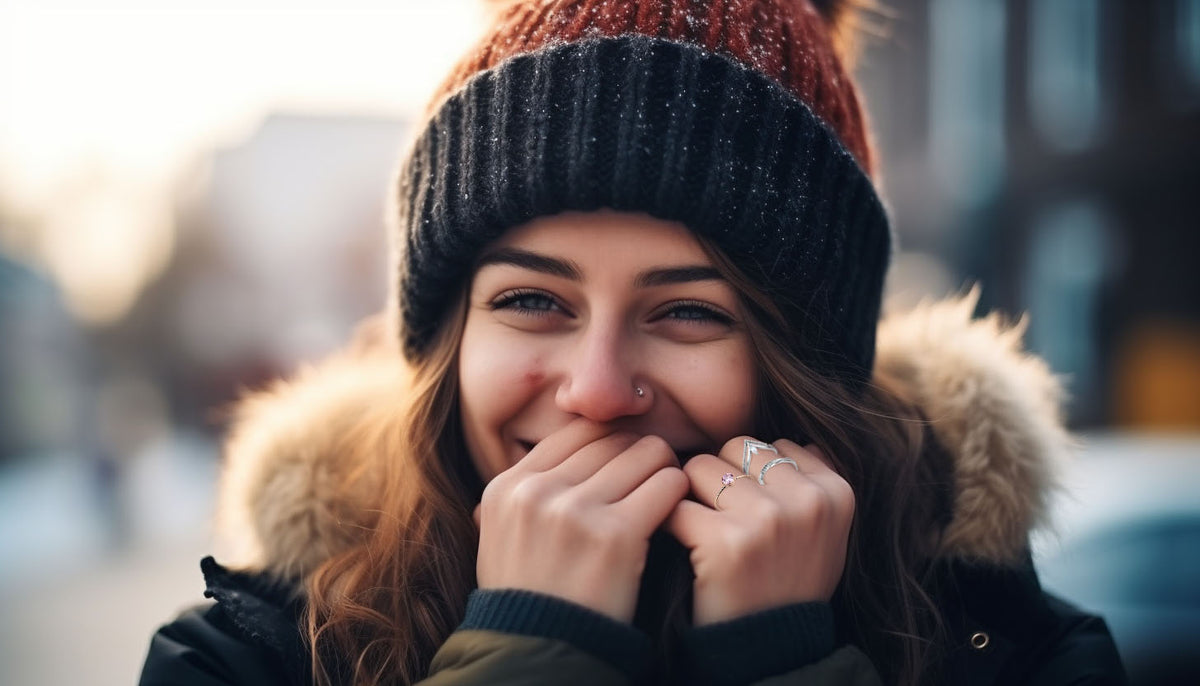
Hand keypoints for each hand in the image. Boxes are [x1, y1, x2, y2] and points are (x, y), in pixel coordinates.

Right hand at [475, 419, 689, 622]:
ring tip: (669, 492)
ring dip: (664, 469)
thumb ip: (529, 491)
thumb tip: (570, 448)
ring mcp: (575, 511)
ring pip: (646, 453)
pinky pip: (668, 485)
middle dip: (641, 453)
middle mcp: (537, 491)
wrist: (541, 654)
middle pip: (613, 438)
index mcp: (507, 486)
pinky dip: (678, 493)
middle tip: (657, 473)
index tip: (629, 460)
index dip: (612, 442)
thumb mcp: (503, 535)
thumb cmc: (530, 598)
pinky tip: (678, 512)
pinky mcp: (617, 536)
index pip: (577, 432)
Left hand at [666, 437, 854, 625]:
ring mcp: (768, 520)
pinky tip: (684, 545)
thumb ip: (813, 485)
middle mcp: (808, 501)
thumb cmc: (790, 584)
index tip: (752, 507)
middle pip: (737, 447)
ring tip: (705, 529)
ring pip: (702, 467)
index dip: (754, 473)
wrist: (771, 651)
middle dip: (722, 476)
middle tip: (722, 517)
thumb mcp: (825, 534)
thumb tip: (790, 441)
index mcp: (837, 492)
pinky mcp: (726, 542)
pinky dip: (671, 524)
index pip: (777, 444)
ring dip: (693, 495)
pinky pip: (677, 505)